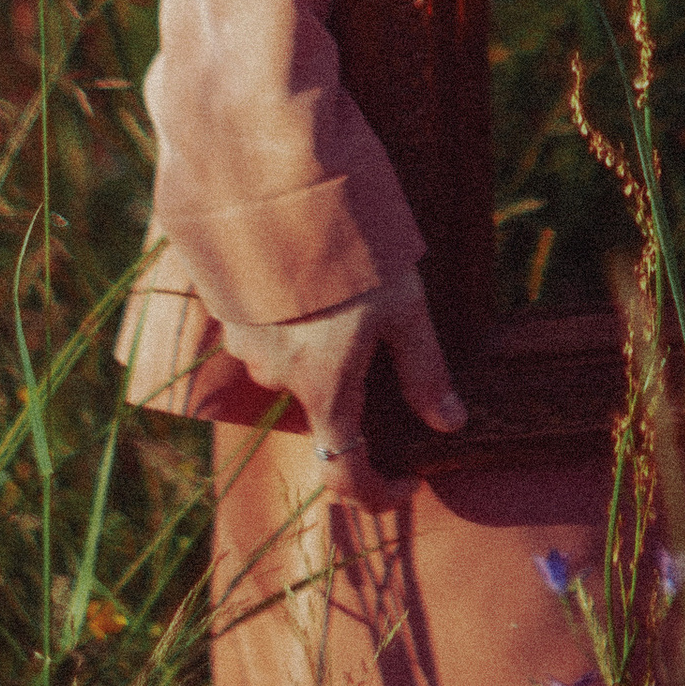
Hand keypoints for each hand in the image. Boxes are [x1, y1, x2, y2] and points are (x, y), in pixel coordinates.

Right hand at [219, 271, 466, 483]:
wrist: (280, 192)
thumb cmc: (352, 252)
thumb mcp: (404, 309)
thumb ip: (425, 371)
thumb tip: (450, 424)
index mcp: (324, 386)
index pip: (344, 474)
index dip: (379, 493)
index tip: (411, 479)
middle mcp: (278, 378)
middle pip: (324, 410)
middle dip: (354, 390)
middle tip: (382, 340)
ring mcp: (249, 348)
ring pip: (295, 372)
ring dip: (321, 354)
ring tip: (348, 299)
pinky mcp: (233, 317)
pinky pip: (271, 341)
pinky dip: (295, 329)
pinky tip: (315, 288)